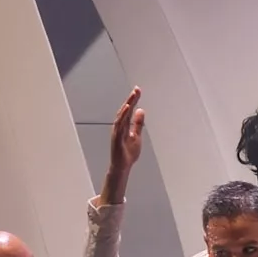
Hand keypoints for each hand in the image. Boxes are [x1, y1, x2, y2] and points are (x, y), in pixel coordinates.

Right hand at [103, 88, 145, 205]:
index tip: (137, 90)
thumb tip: (141, 110)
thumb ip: (138, 123)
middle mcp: (119, 126)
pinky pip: (119, 126)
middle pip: (124, 110)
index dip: (133, 100)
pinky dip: (122, 117)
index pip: (129, 110)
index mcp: (124, 125)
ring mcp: (117, 132)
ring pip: (121, 117)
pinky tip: (126, 110)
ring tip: (132, 98)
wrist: (122, 166)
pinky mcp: (116, 138)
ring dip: (126, 106)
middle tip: (136, 90)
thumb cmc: (128, 152)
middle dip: (130, 100)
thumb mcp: (137, 135)